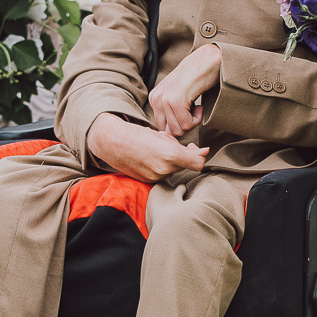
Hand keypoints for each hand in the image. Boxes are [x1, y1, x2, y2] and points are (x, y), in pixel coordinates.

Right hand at [85, 111, 207, 181]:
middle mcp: (164, 170)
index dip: (199, 156)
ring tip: (156, 150)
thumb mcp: (163, 136)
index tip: (195, 149)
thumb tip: (204, 152)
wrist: (112, 142)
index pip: (198, 163)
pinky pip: (163, 175)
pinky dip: (161, 167)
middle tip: (169, 144)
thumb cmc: (137, 135)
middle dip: (182, 156)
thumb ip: (184, 147)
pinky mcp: (148, 182)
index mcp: (170, 154)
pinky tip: (150, 157)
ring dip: (171, 162)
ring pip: (174, 170)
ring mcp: (156, 178)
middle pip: (185, 166)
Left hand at [148, 42, 221, 138]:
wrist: (207, 60)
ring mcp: (165, 99)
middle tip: (194, 110)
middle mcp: (156, 98)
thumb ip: (172, 114)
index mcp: (154, 98)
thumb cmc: (197, 78)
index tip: (189, 111)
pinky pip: (187, 125)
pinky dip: (197, 119)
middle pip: (170, 131)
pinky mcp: (176, 100)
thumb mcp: (179, 96)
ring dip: (192, 121)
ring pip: (179, 130)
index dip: (179, 124)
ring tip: (196, 105)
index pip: (163, 128)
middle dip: (185, 125)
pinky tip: (199, 104)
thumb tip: (171, 135)